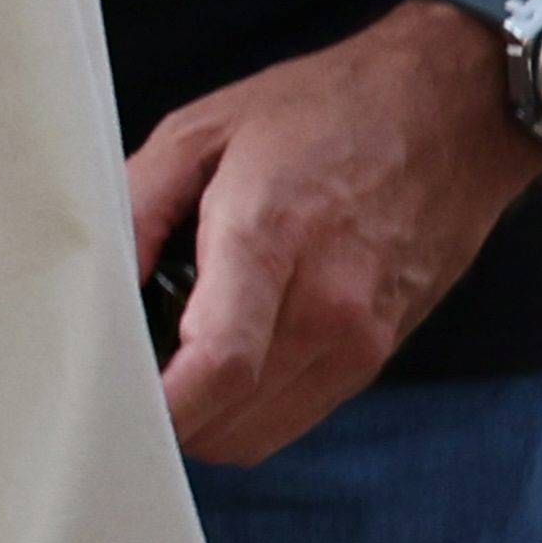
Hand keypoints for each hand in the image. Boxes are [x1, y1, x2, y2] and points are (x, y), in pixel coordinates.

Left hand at [129, 2, 541, 462]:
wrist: (449, 116)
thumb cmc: (316, 113)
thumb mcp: (200, 132)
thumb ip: (135, 205)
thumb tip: (92, 279)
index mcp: (270, 237)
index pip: (220, 362)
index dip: (162, 406)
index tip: (110, 406)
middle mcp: (328, 305)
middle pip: (233, 414)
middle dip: (166, 416)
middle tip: (117, 377)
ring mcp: (363, 338)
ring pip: (264, 430)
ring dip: (206, 421)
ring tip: (163, 368)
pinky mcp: (381, 353)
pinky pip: (300, 413)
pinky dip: (249, 410)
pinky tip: (217, 365)